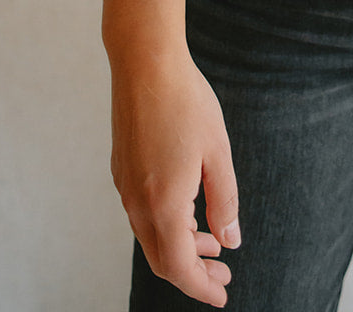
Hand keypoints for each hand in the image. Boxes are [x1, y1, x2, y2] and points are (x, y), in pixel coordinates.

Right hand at [110, 52, 239, 306]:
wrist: (145, 63)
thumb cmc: (186, 102)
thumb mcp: (218, 152)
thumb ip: (225, 201)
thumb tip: (230, 241)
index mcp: (163, 203)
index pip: (179, 267)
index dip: (201, 287)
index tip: (223, 294)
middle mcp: (137, 202)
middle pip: (161, 259)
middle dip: (193, 273)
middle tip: (223, 273)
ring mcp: (125, 186)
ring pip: (151, 237)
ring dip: (180, 247)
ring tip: (212, 242)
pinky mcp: (122, 169)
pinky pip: (143, 213)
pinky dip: (166, 225)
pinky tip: (189, 210)